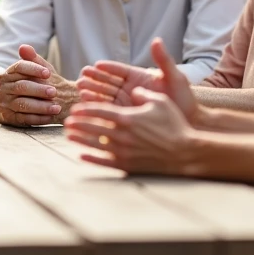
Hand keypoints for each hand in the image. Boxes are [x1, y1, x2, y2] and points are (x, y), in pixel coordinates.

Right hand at [0, 45, 76, 126]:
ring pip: (23, 104)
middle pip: (21, 86)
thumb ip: (30, 60)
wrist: (5, 103)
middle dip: (39, 89)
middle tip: (54, 92)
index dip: (34, 69)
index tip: (48, 73)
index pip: (19, 67)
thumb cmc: (23, 84)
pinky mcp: (8, 118)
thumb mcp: (28, 71)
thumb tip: (24, 47)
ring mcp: (4, 104)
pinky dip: (38, 118)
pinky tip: (50, 117)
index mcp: (6, 74)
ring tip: (56, 107)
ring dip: (41, 106)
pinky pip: (24, 119)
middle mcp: (2, 88)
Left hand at [64, 86, 192, 173]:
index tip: (76, 108)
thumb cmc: (175, 125)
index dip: (86, 108)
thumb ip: (143, 93)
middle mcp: (122, 135)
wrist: (186, 153)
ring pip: (95, 144)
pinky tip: (81, 156)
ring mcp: (124, 151)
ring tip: (69, 136)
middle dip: (78, 123)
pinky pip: (105, 162)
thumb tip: (133, 89)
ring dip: (80, 139)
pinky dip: (92, 159)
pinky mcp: (128, 165)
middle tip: (67, 121)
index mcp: (128, 117)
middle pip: (93, 127)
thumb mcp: (160, 102)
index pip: (100, 110)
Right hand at [77, 38, 197, 122]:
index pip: (120, 70)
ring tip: (81, 89)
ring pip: (106, 95)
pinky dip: (98, 107)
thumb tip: (156, 40)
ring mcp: (127, 102)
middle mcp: (131, 88)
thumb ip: (163, 60)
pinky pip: (109, 110)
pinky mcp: (126, 116)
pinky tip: (88, 105)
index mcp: (140, 77)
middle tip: (83, 76)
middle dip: (95, 79)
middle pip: (109, 82)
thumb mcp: (175, 77)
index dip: (108, 67)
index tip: (96, 65)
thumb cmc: (185, 99)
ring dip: (93, 92)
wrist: (190, 123)